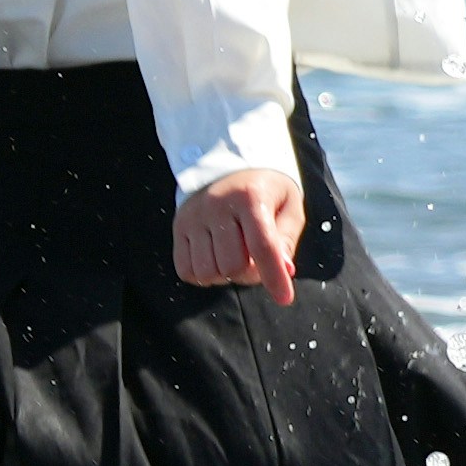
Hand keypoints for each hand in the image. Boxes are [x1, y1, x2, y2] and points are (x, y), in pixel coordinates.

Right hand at [173, 163, 308, 301]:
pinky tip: (216, 258)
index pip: (262, 246)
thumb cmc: (264, 192)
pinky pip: (187, 271)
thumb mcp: (288, 206)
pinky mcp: (178, 226)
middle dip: (250, 274)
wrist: (227, 167)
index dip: (274, 277)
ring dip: (226, 276)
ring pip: (208, 273)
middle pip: (233, 266)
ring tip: (235, 255)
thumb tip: (284, 271)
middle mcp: (217, 205)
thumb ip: (287, 240)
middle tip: (256, 260)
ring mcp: (193, 216)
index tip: (284, 298)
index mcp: (250, 196)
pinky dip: (204, 275)